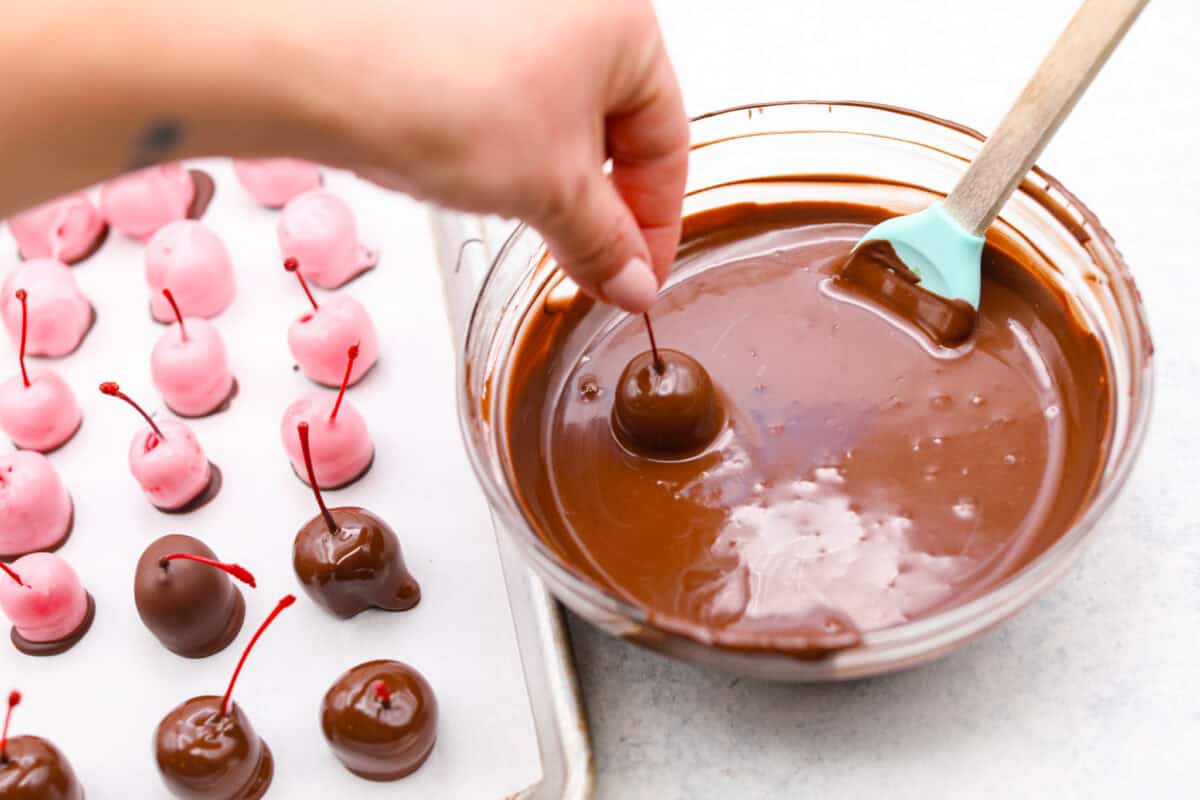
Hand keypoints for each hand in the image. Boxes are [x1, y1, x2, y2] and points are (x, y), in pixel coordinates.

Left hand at [306, 0, 688, 311]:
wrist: (318, 64)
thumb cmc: (439, 92)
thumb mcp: (548, 190)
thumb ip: (605, 243)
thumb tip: (633, 280)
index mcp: (623, 22)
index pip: (667, 143)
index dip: (656, 227)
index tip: (637, 278)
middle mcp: (572, 2)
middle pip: (613, 129)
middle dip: (600, 206)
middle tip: (586, 267)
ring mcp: (509, 12)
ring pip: (557, 117)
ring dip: (549, 181)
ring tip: (519, 217)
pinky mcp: (453, 28)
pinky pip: (504, 98)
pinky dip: (503, 148)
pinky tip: (473, 174)